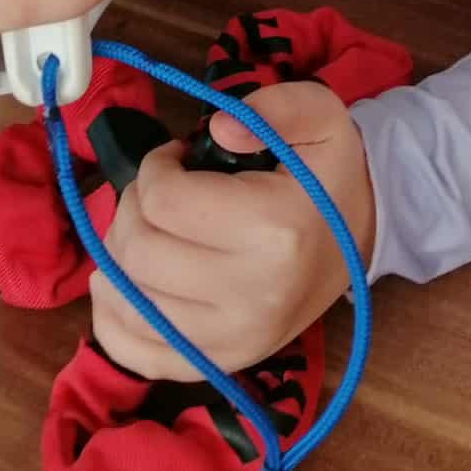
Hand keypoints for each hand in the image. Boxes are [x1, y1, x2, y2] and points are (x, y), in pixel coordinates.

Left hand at [90, 80, 376, 379]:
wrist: (359, 237)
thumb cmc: (327, 174)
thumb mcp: (321, 114)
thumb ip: (274, 106)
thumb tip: (218, 129)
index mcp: (274, 231)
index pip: (164, 201)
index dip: (155, 167)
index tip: (176, 158)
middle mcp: (252, 298)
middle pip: (139, 253)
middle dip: (132, 208)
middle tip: (158, 192)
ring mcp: (235, 342)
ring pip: (127, 304)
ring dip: (118, 257)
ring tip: (146, 231)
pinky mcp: (221, 364)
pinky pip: (136, 354)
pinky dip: (111, 319)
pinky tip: (121, 283)